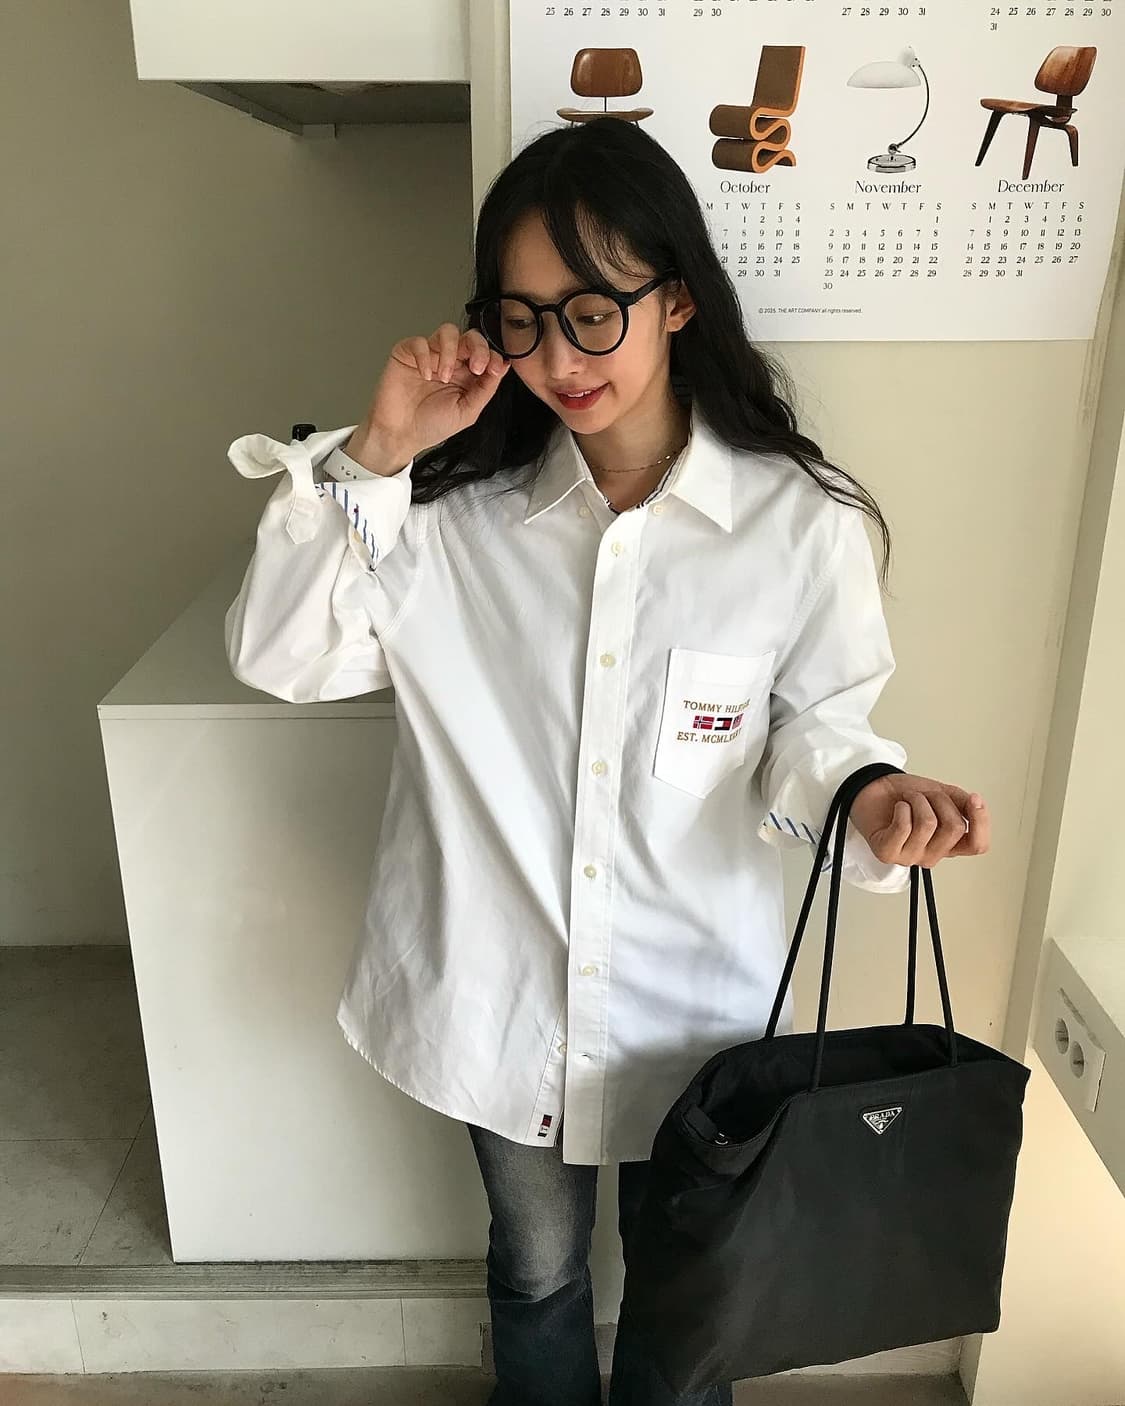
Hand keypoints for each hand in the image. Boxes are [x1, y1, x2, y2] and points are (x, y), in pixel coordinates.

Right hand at [354, 323, 510, 465]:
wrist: (401, 435)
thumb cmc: (432, 425)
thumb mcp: (467, 411)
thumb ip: (486, 388)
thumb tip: (503, 365)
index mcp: (467, 374)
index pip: (485, 353)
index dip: (492, 356)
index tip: (493, 369)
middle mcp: (450, 361)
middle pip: (470, 336)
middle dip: (478, 348)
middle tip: (476, 367)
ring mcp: (429, 355)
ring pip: (447, 332)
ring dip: (451, 351)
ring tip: (444, 376)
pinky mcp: (407, 354)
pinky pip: (420, 342)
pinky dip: (424, 357)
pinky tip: (425, 375)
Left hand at [849, 773, 989, 868]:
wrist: (874, 788)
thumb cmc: (906, 796)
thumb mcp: (942, 794)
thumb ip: (962, 803)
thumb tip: (975, 804)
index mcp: (949, 844)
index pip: (977, 845)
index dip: (981, 822)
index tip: (974, 798)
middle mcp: (931, 855)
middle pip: (954, 828)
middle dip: (940, 800)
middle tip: (924, 796)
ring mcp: (909, 857)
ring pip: (928, 824)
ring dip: (917, 801)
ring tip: (907, 801)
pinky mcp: (887, 853)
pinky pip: (904, 827)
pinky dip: (901, 808)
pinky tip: (897, 808)